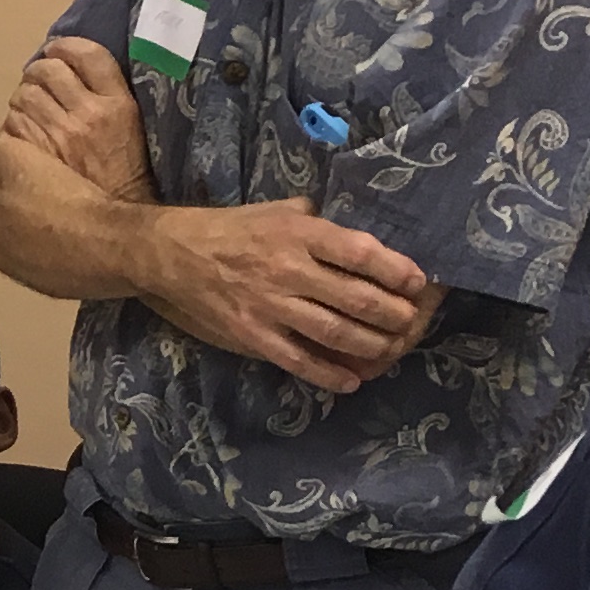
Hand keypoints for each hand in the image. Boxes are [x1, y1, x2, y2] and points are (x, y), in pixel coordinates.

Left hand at [7, 39, 155, 202]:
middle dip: (37, 78)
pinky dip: (11, 128)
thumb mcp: (132, 131)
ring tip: (27, 116)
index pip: (86, 53)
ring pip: (25, 96)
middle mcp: (90, 112)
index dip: (63, 50)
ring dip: (22, 103)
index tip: (57, 56)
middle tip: (37, 92)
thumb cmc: (127, 182)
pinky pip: (13, 125)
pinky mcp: (39, 156)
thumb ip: (108, 101)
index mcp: (119, 103)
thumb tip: (75, 79)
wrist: (119, 230)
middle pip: (47, 71)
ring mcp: (63, 134)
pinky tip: (17, 139)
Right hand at [140, 201, 434, 394]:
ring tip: (389, 347)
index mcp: (298, 233)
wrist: (171, 254)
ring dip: (371, 345)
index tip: (418, 281)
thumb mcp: (279, 209)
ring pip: (335, 332)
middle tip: (411, 321)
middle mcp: (288, 270)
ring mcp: (270, 306)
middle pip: (356, 298)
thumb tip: (361, 237)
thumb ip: (320, 222)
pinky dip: (328, 375)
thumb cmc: (232, 229)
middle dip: (393, 314)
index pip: (359, 252)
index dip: (395, 269)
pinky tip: (351, 381)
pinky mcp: (252, 335)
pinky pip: (299, 360)